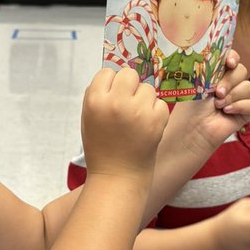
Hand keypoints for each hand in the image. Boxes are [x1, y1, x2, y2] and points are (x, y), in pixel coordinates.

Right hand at [81, 67, 168, 182]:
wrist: (117, 177)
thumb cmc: (102, 147)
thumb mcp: (89, 118)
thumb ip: (99, 94)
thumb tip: (116, 74)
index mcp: (95, 100)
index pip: (107, 72)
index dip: (111, 84)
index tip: (113, 97)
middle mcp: (116, 102)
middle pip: (129, 74)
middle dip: (130, 87)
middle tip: (129, 104)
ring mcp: (138, 111)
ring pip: (148, 88)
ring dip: (145, 100)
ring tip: (137, 120)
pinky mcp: (156, 120)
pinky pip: (161, 103)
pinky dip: (157, 113)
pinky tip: (147, 128)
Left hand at [167, 51, 249, 154]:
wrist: (192, 129)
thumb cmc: (191, 107)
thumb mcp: (199, 83)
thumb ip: (209, 67)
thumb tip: (216, 52)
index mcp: (219, 73)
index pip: (233, 58)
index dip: (233, 58)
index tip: (229, 62)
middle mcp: (231, 83)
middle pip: (242, 71)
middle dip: (229, 80)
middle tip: (217, 92)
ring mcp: (239, 97)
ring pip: (248, 87)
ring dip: (232, 95)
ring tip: (218, 105)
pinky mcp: (245, 112)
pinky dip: (238, 106)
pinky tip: (226, 112)